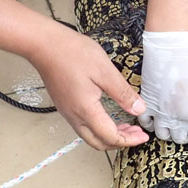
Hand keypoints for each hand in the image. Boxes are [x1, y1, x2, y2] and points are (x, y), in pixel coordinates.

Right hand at [30, 28, 148, 150]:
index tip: (143, 135)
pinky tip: (108, 115)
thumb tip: (138, 109)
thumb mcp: (105, 71)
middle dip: (120, 141)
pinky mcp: (64, 105)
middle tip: (136, 132)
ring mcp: (67, 111)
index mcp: (86, 110)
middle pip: (98, 143)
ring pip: (89, 135)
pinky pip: (82, 125)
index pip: (110, 136)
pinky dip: (98, 127)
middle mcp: (74, 116)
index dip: (129, 140)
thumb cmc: (72, 53)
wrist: (44, 45)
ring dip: (109, 135)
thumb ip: (122, 93)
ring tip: (125, 125)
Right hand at [138, 31, 187, 163]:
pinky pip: (145, 122)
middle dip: (187, 136)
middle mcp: (177, 117)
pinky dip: (149, 123)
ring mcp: (160, 111)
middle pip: (181, 139)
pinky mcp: (146, 102)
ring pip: (162, 134)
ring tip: (171, 125)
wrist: (171, 47)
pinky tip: (152, 119)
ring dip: (168, 132)